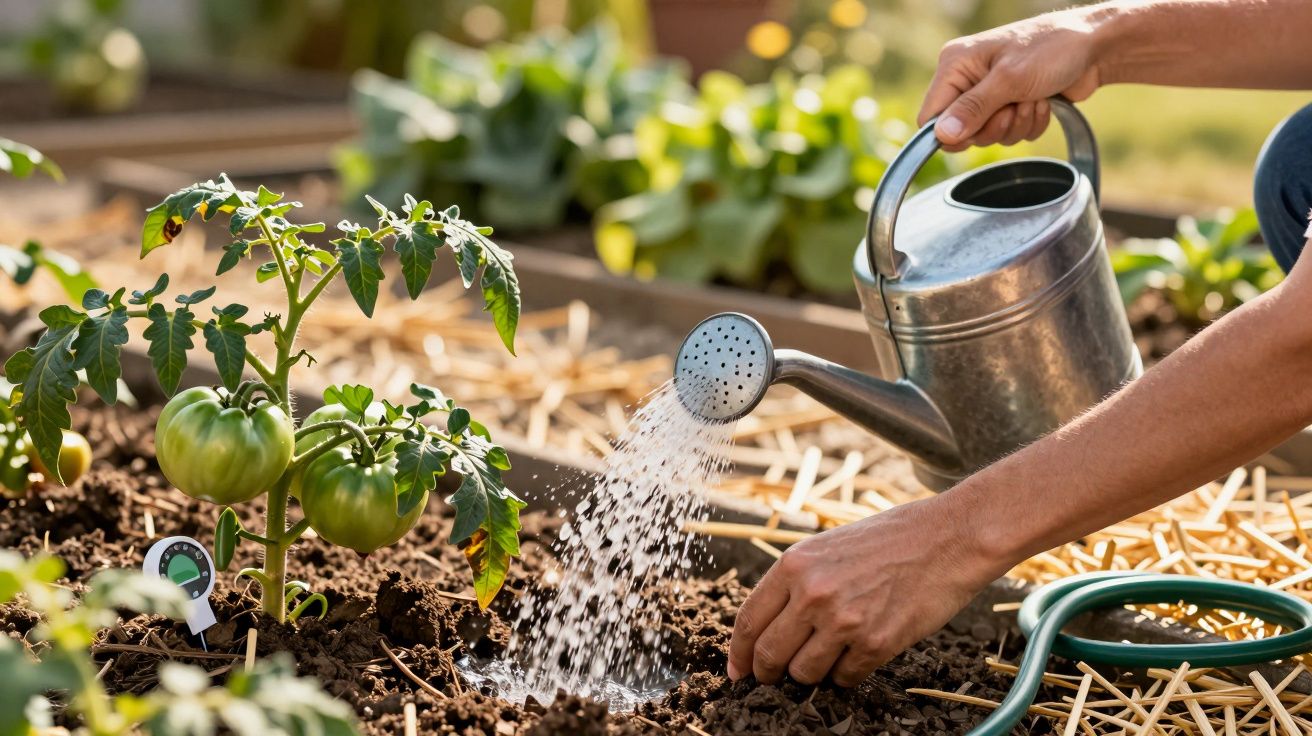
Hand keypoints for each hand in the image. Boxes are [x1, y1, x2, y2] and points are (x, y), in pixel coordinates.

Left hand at [726, 494, 1001, 686]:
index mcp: (795, 565)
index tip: (738, 671)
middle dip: (768, 673)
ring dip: (811, 674)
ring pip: (804, 673)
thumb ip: (796, 582)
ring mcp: (844, 621)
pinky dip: (847, 673)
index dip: (739, 654)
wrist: (948, 537)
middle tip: (774, 678)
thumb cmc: (890, 539)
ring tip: (829, 656)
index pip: (749, 621)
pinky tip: (860, 653)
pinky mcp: (876, 643)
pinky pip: (844, 678)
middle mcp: (813, 593)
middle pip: (770, 655)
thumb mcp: (828, 547)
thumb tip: (768, 627)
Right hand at [919, 7, 1109, 150]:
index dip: (951, 132)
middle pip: (961, 131)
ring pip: (988, 135)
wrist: (1095, 46)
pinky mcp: (1010, 104)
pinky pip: (1010, 134)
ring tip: (1034, 98)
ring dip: (1016, 124)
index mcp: (955, 64)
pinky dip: (1029, 123)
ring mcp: (990, 92)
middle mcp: (967, 78)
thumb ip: (973, 109)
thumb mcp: (1009, 79)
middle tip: (1015, 105)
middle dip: (994, 126)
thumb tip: (942, 135)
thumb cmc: (1053, 48)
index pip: (930, 116)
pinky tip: (1043, 101)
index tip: (978, 128)